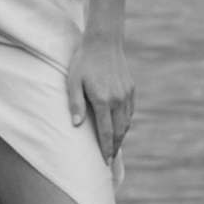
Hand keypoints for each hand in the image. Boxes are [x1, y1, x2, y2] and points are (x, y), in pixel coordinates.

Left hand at [66, 31, 134, 167]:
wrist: (103, 42)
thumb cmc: (83, 62)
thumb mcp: (73, 82)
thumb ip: (75, 104)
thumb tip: (76, 126)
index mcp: (103, 100)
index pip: (106, 132)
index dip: (106, 148)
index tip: (104, 161)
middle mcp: (118, 99)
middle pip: (120, 131)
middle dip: (115, 147)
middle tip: (109, 158)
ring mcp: (126, 94)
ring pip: (127, 122)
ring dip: (121, 136)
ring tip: (114, 146)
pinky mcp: (130, 88)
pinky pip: (129, 111)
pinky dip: (125, 122)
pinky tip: (120, 126)